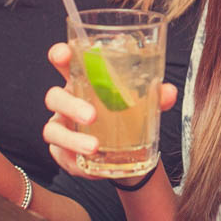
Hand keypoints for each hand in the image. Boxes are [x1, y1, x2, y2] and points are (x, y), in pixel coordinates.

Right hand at [43, 42, 176, 177]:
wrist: (127, 152)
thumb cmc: (127, 115)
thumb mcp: (142, 104)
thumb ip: (154, 96)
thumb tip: (168, 92)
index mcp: (83, 81)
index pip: (65, 63)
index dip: (60, 55)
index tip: (64, 54)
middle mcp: (67, 102)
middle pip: (55, 97)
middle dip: (70, 104)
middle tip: (92, 115)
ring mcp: (61, 128)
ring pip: (52, 130)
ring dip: (72, 138)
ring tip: (94, 147)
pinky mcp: (62, 153)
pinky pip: (61, 157)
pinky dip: (76, 161)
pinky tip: (93, 166)